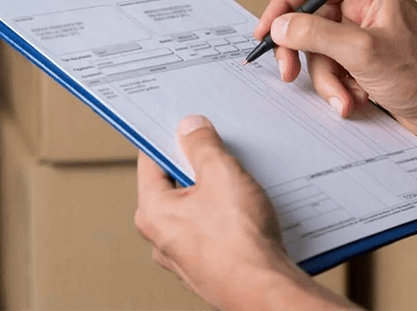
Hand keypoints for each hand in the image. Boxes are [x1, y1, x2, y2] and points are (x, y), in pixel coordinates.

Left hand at [135, 115, 355, 310]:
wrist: (266, 290)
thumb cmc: (239, 243)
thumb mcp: (221, 174)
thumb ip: (202, 146)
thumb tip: (190, 128)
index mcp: (153, 213)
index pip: (150, 162)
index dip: (167, 139)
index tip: (181, 126)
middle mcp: (162, 238)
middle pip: (175, 186)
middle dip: (198, 167)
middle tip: (219, 153)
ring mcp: (185, 255)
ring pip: (197, 210)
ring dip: (216, 193)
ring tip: (240, 186)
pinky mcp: (209, 265)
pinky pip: (213, 230)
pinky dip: (227, 217)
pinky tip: (249, 213)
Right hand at [255, 0, 416, 148]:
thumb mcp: (362, 51)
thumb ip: (316, 34)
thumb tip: (281, 25)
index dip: (284, 3)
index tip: (266, 29)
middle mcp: (364, 8)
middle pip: (309, 23)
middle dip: (304, 54)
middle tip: (289, 72)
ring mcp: (361, 36)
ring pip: (318, 53)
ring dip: (327, 80)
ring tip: (346, 97)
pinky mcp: (360, 61)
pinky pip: (330, 69)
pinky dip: (337, 87)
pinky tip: (356, 98)